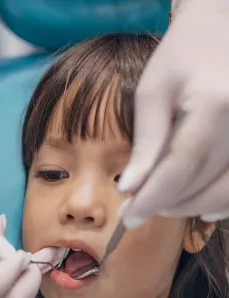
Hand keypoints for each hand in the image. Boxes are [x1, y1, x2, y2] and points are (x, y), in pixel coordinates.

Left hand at [119, 0, 228, 225]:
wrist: (222, 31)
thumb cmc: (181, 57)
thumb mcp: (152, 93)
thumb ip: (146, 142)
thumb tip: (130, 188)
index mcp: (216, 103)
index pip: (181, 165)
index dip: (153, 196)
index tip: (129, 216)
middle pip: (203, 181)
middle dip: (166, 204)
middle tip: (135, 210)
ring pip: (225, 190)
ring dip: (189, 206)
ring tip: (159, 204)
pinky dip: (218, 201)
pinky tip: (196, 207)